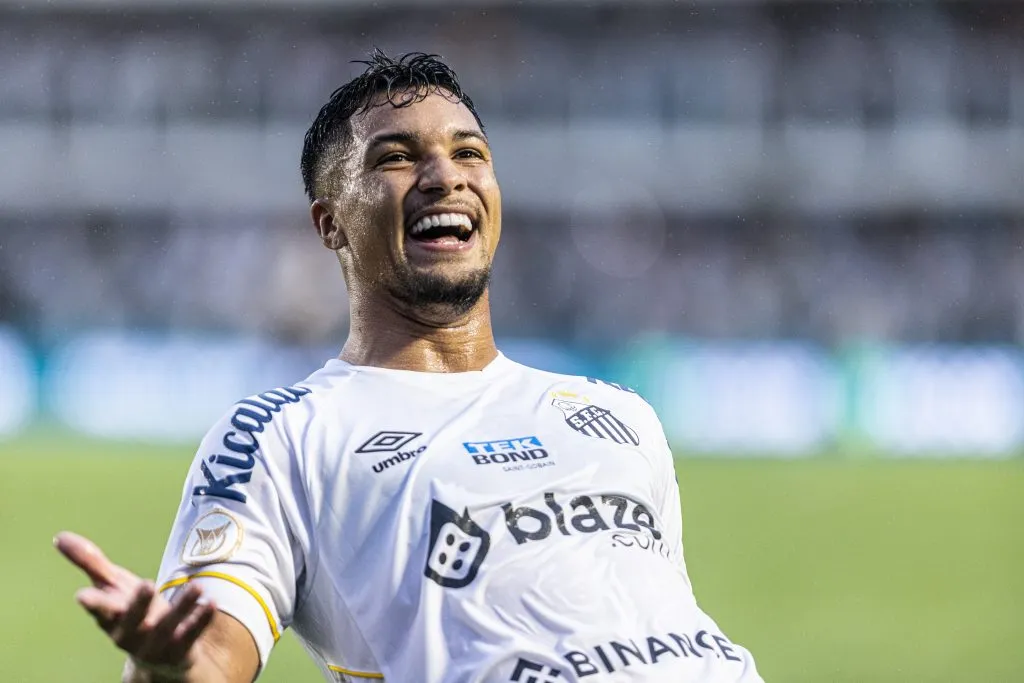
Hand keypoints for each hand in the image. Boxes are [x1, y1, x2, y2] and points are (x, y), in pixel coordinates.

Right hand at [54, 531, 215, 672]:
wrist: (159, 656)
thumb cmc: (131, 612)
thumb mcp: (113, 586)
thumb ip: (90, 562)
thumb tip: (59, 536)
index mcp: (110, 616)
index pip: (99, 610)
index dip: (92, 604)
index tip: (82, 595)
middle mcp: (129, 633)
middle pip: (131, 621)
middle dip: (137, 605)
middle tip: (145, 583)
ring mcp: (155, 644)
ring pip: (167, 627)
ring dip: (182, 608)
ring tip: (197, 587)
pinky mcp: (179, 650)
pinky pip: (191, 635)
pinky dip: (201, 620)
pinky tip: (210, 602)